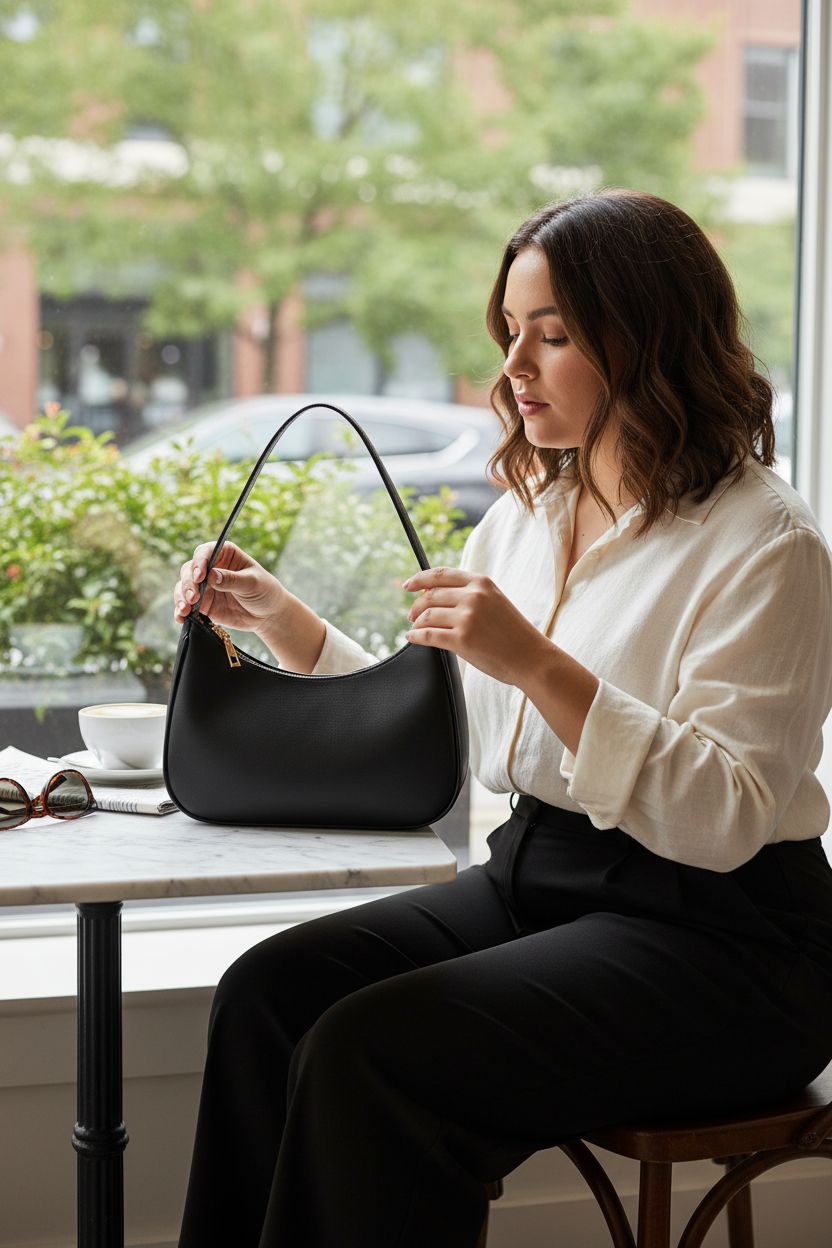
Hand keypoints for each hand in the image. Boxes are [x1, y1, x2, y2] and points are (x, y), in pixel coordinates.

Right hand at [173, 541, 286, 633]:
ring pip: (184, 587)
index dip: (199, 562)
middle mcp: (211, 568)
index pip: (205, 552)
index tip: (200, 576)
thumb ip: (232, 579)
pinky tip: (181, 618)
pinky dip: (180, 611)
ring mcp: (205, 587)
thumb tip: (211, 576)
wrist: (268, 615)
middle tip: (193, 597)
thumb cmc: (265, 591)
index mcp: (225, 554)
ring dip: (181, 597)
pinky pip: (186, 606)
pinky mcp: (203, 604)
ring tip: (184, 609)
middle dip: (189, 583)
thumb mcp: (252, 583)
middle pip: (190, 570)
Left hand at [403, 567, 547, 684]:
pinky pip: (428, 635)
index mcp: (482, 583)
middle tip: (411, 615)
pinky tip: (413, 638)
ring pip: (427, 615)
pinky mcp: (462, 640)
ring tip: (415, 628)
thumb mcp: (496, 602)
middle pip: (430, 595)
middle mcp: (474, 596)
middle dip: (416, 607)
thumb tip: (433, 595)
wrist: (531, 658)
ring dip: (416, 623)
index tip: (408, 586)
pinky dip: (416, 636)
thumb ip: (470, 595)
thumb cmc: (513, 634)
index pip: (441, 574)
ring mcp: (467, 617)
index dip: (420, 579)